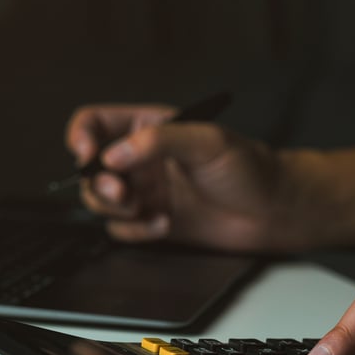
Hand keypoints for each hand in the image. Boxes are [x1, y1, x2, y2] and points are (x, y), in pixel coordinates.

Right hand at [64, 103, 292, 250]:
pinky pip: (121, 229)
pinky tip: (164, 224)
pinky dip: (136, 231)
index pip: (94, 123)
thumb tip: (113, 155)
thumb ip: (158, 141)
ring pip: (100, 200)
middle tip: (125, 193)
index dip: (80, 137)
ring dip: (115, 208)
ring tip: (145, 209)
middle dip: (100, 183)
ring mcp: (146, 190)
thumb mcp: (207, 141)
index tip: (86, 156)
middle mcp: (142, 158)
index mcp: (148, 125)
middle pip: (90, 168)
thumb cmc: (249, 168)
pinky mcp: (152, 221)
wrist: (273, 212)